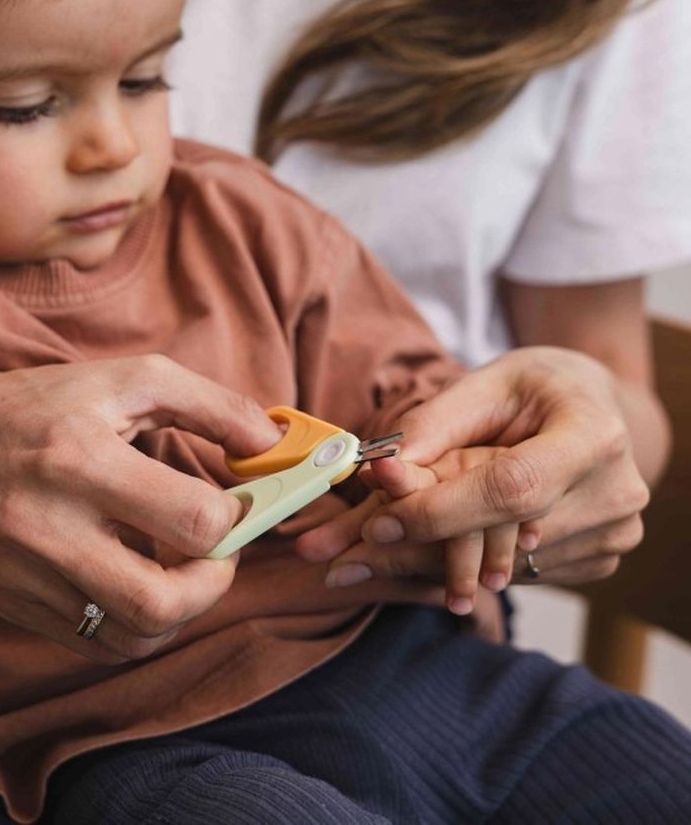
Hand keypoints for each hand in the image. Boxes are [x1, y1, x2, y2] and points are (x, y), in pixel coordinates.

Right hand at [0, 356, 280, 661]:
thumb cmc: (46, 403)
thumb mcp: (132, 379)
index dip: (236, 519)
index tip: (236, 505)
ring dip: (179, 611)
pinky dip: (136, 625)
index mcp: (82, 459)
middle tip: (219, 554)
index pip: (192, 520)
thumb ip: (213, 406)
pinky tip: (141, 582)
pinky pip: (95, 645)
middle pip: (159, 602)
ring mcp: (27, 575)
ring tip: (182, 568)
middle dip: (214, 585)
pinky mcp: (15, 603)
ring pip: (131, 637)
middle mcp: (48, 526)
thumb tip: (272, 446)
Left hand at [299, 347, 648, 589]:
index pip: (512, 488)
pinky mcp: (598, 561)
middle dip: (417, 547)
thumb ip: (436, 423)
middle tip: (341, 561)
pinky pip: (516, 575)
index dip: (441, 511)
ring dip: (429, 565)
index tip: (376, 524)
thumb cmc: (541, 385)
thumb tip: (376, 470)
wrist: (600, 408)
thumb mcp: (490, 381)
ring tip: (362, 563)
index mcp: (593, 434)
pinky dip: (463, 567)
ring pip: (502, 567)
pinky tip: (425, 556)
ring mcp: (611, 535)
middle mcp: (613, 493)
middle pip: (502, 538)